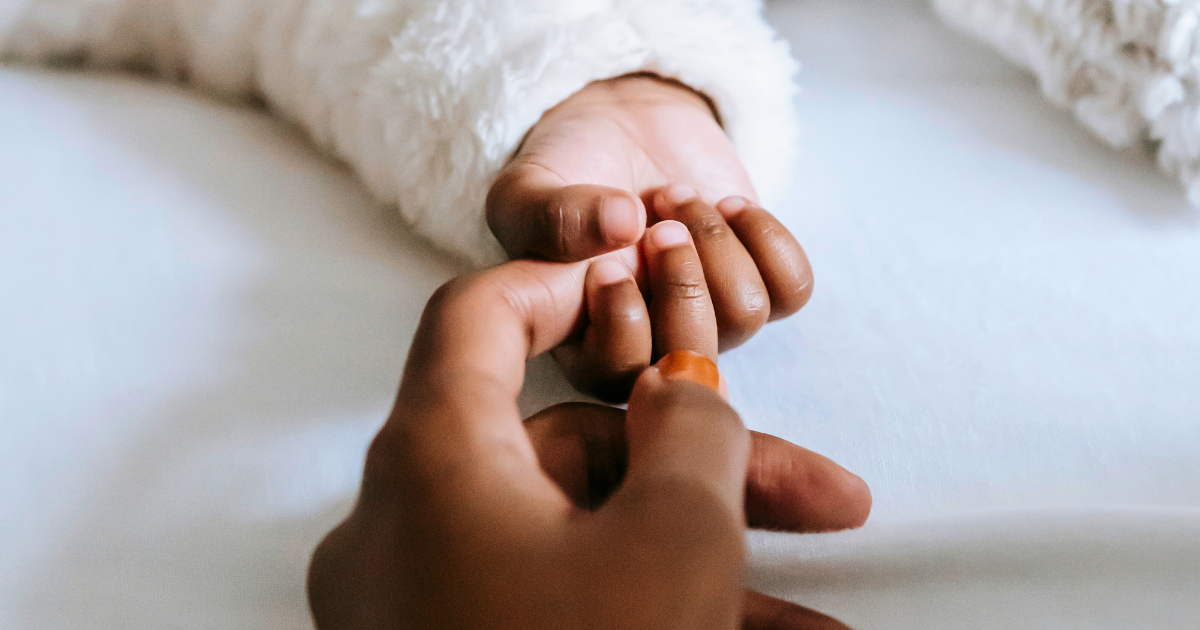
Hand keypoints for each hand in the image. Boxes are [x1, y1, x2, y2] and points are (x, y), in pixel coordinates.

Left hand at [307, 224, 869, 629]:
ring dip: (703, 568)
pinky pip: (563, 606)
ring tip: (821, 626)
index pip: (478, 317)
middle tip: (824, 498)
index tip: (641, 276)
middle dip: (707, 473)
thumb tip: (687, 390)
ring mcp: (429, 604)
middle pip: (574, 453)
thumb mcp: (674, 540)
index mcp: (433, 461)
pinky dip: (652, 613)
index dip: (566, 281)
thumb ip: (693, 431)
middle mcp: (411, 525)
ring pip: (584, 542)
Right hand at [486, 74, 813, 356]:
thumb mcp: (529, 189)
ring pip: (746, 316)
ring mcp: (711, 318)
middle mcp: (654, 345)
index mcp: (586, 345)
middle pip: (694, 356)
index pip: (620, 378)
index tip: (607, 263)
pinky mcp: (758, 282)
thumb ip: (551, 215)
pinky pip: (793, 288)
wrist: (622, 125)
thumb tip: (622, 225)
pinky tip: (728, 206)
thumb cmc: (567, 171)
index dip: (624, 321)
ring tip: (677, 196)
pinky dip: (766, 236)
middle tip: (658, 223)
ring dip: (717, 242)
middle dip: (681, 280)